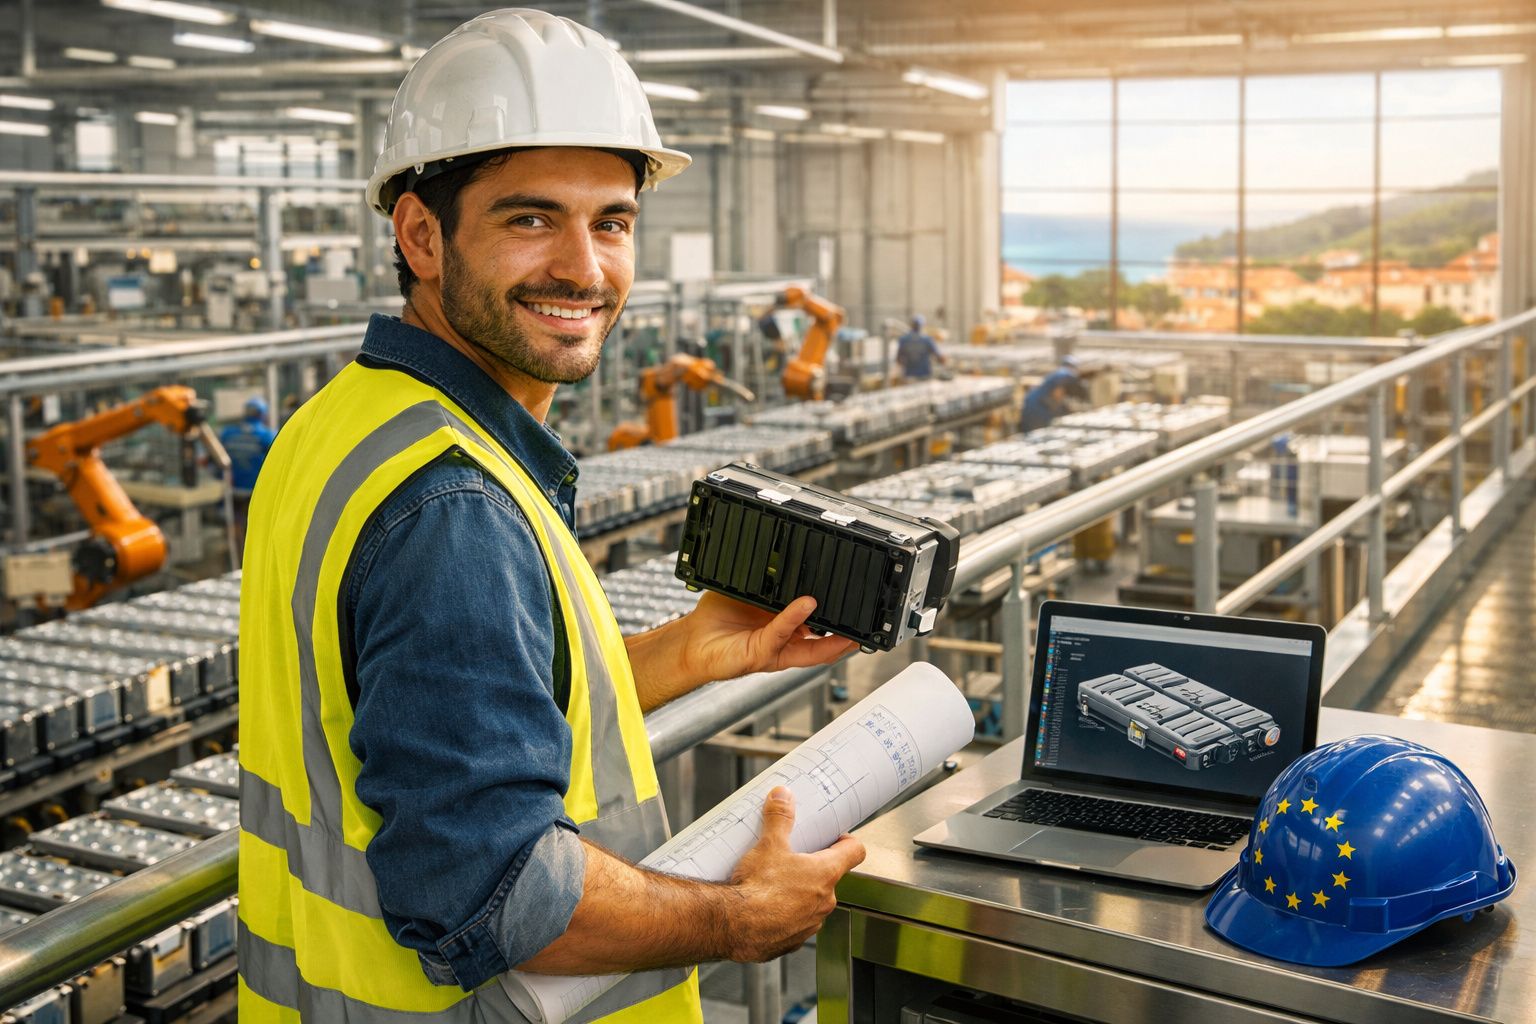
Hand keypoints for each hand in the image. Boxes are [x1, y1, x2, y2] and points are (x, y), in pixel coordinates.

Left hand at [678, 592, 856, 686]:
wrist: (691, 643)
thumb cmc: (716, 618)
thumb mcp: (747, 592)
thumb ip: (768, 582)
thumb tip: (789, 561)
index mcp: (785, 627)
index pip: (818, 624)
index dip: (838, 620)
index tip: (854, 605)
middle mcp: (784, 641)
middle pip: (824, 641)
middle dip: (847, 635)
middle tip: (865, 621)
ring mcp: (776, 650)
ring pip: (813, 646)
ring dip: (832, 635)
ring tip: (848, 622)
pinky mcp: (762, 654)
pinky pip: (781, 633)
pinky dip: (794, 618)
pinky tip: (805, 605)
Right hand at [726, 787, 866, 961]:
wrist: (733, 926)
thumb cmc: (756, 889)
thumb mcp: (769, 844)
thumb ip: (779, 817)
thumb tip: (783, 796)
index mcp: (825, 874)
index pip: (855, 852)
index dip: (847, 842)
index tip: (836, 837)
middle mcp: (824, 901)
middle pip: (830, 877)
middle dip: (813, 867)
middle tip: (793, 858)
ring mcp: (811, 923)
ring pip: (812, 902)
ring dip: (799, 893)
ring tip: (775, 883)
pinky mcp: (793, 940)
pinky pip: (795, 923)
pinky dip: (785, 915)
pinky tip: (765, 907)